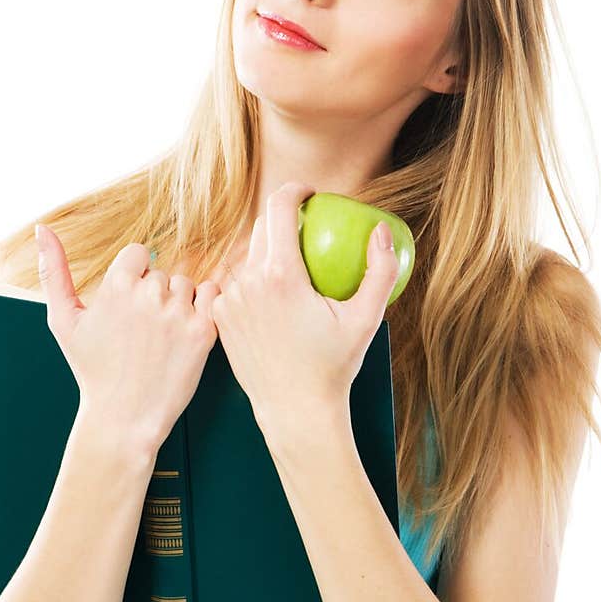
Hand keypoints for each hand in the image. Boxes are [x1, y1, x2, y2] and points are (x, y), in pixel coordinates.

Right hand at [36, 222, 220, 455]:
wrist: (124, 417)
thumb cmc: (92, 370)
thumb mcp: (63, 321)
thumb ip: (53, 271)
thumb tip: (41, 227)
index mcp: (117, 285)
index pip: (138, 254)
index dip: (133, 279)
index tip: (127, 309)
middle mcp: (149, 294)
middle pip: (162, 272)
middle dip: (154, 295)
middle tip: (142, 332)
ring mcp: (178, 313)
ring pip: (186, 285)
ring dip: (178, 304)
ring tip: (161, 338)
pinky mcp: (203, 332)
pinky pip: (212, 297)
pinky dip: (203, 310)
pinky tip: (186, 333)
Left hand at [209, 181, 400, 439]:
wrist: (294, 411)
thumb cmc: (335, 366)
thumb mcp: (366, 320)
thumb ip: (380, 272)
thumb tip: (380, 230)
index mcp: (281, 275)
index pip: (279, 208)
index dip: (294, 190)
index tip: (309, 194)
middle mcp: (247, 282)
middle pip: (261, 229)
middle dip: (282, 222)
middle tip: (306, 232)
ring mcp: (229, 300)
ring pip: (246, 258)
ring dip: (267, 256)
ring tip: (292, 273)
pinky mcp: (220, 317)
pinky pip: (235, 285)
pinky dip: (253, 284)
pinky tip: (273, 300)